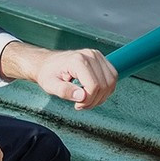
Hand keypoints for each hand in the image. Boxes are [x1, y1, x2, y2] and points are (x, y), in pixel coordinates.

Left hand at [0, 42, 117, 109]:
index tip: (78, 105)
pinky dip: (105, 89)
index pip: (94, 86)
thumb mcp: (50, 85)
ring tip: (87, 99)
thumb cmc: (48, 73)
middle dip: (94, 100)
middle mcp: (90, 55)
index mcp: (78, 61)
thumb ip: (65, 91)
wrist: (47, 63)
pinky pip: (112, 78)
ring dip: (101, 96)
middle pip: (104, 85)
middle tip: (81, 104)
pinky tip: (93, 92)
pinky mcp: (101, 59)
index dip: (88, 100)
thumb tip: (81, 96)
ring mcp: (97, 56)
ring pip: (111, 82)